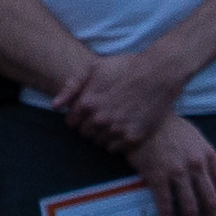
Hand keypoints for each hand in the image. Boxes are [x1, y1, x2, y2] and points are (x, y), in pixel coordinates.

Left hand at [65, 30, 200, 150]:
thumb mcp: (95, 67)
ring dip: (103, 134)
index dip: (79, 116)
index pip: (71, 123)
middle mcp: (100, 120)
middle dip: (90, 125)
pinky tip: (124, 127)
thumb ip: (72, 86)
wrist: (160, 72)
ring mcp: (117, 130)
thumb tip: (55, 106)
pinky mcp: (133, 138)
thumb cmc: (126, 66)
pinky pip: (115, 149)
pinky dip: (117, 141)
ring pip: (99, 143)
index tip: (89, 110)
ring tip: (115, 120)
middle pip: (85, 134)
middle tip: (104, 114)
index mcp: (87, 103)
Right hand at [131, 107, 215, 215]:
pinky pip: (166, 207)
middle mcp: (197, 166)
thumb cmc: (169, 129)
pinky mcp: (158, 177)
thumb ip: (203, 160)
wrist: (144, 118)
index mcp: (209, 156)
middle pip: (211, 202)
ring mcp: (178, 172)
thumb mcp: (194, 139)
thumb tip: (209, 183)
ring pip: (191, 208)